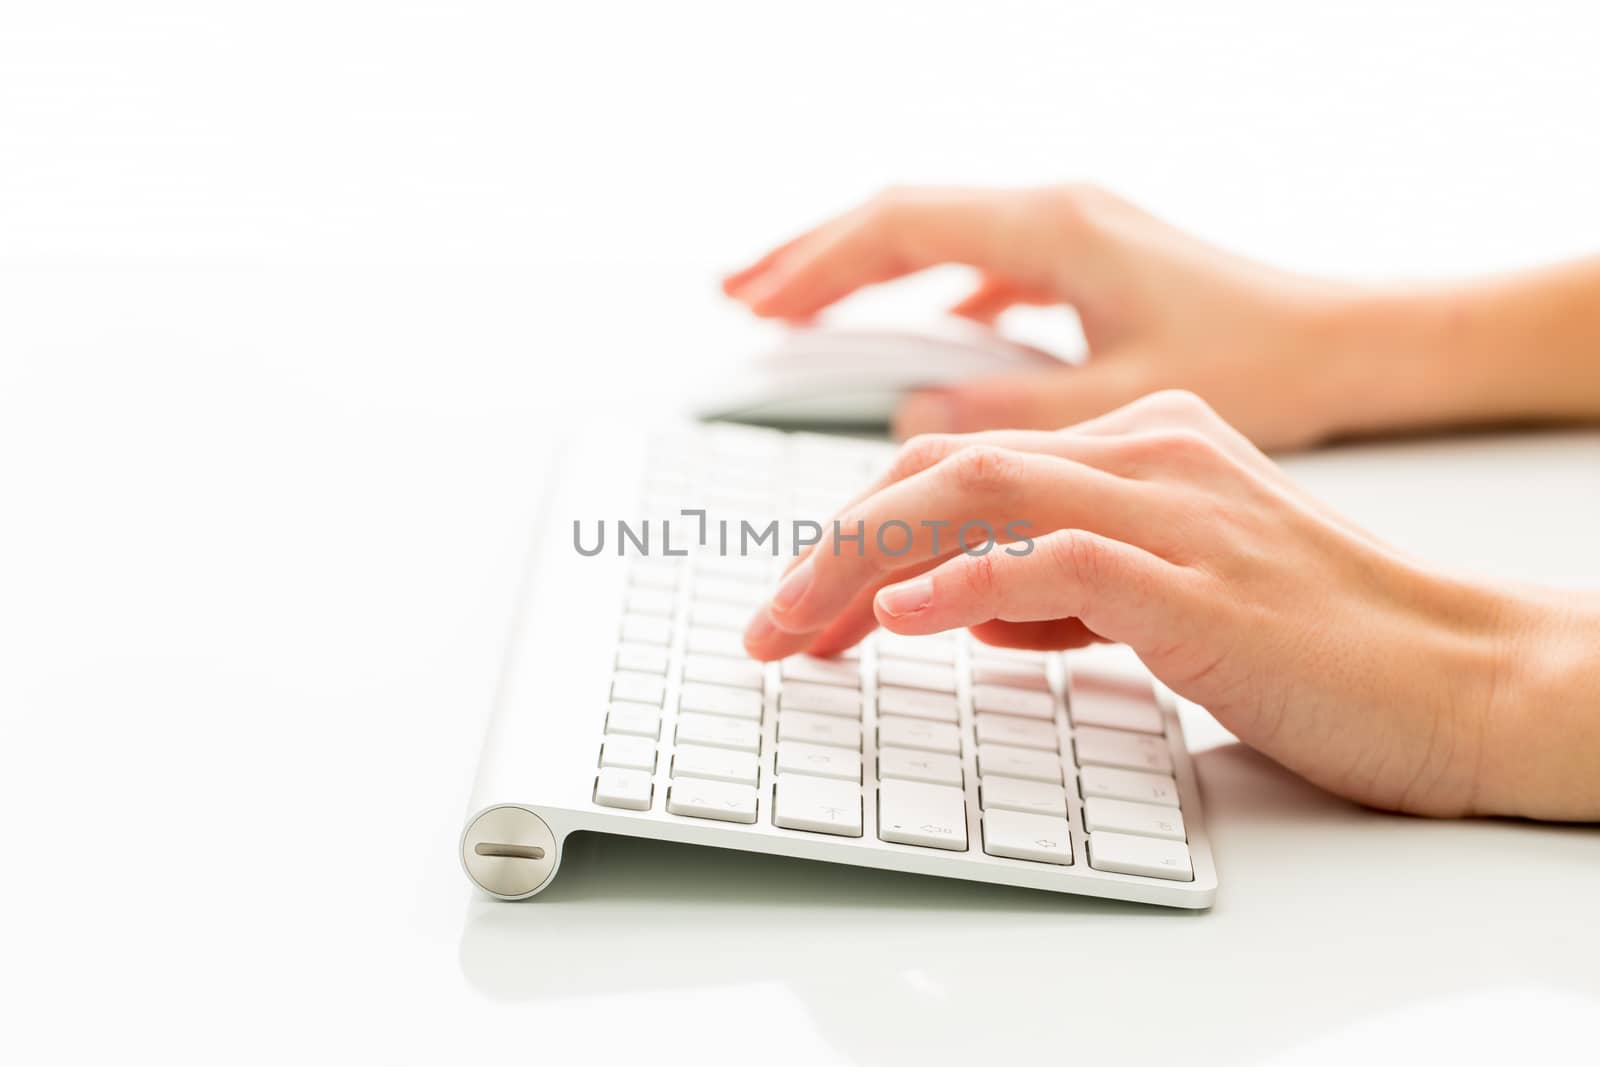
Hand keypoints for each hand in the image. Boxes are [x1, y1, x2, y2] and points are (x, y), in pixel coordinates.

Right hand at [724, 185, 1361, 449]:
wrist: (1357, 344)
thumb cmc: (1268, 365)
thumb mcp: (1123, 403)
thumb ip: (1007, 412)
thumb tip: (911, 418)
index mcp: (1056, 231)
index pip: (901, 231)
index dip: (816, 269)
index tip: (754, 309)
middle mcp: (1057, 219)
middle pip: (901, 221)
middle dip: (814, 260)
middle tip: (739, 298)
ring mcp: (1073, 239)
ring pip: (937, 244)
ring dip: (865, 277)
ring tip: (796, 313)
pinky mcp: (1090, 271)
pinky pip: (980, 274)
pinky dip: (926, 301)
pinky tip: (917, 339)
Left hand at [742, 391, 1599, 820]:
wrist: (1458, 676)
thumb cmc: (1315, 644)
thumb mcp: (1163, 599)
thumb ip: (1064, 586)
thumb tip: (959, 608)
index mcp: (1140, 443)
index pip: (959, 462)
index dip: (859, 527)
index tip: (802, 603)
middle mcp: (1148, 452)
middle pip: (942, 466)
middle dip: (831, 545)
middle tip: (770, 627)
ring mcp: (1174, 508)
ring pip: (975, 492)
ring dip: (861, 564)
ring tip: (797, 630)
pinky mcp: (1198, 581)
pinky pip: (1054, 559)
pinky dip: (964, 585)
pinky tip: (902, 619)